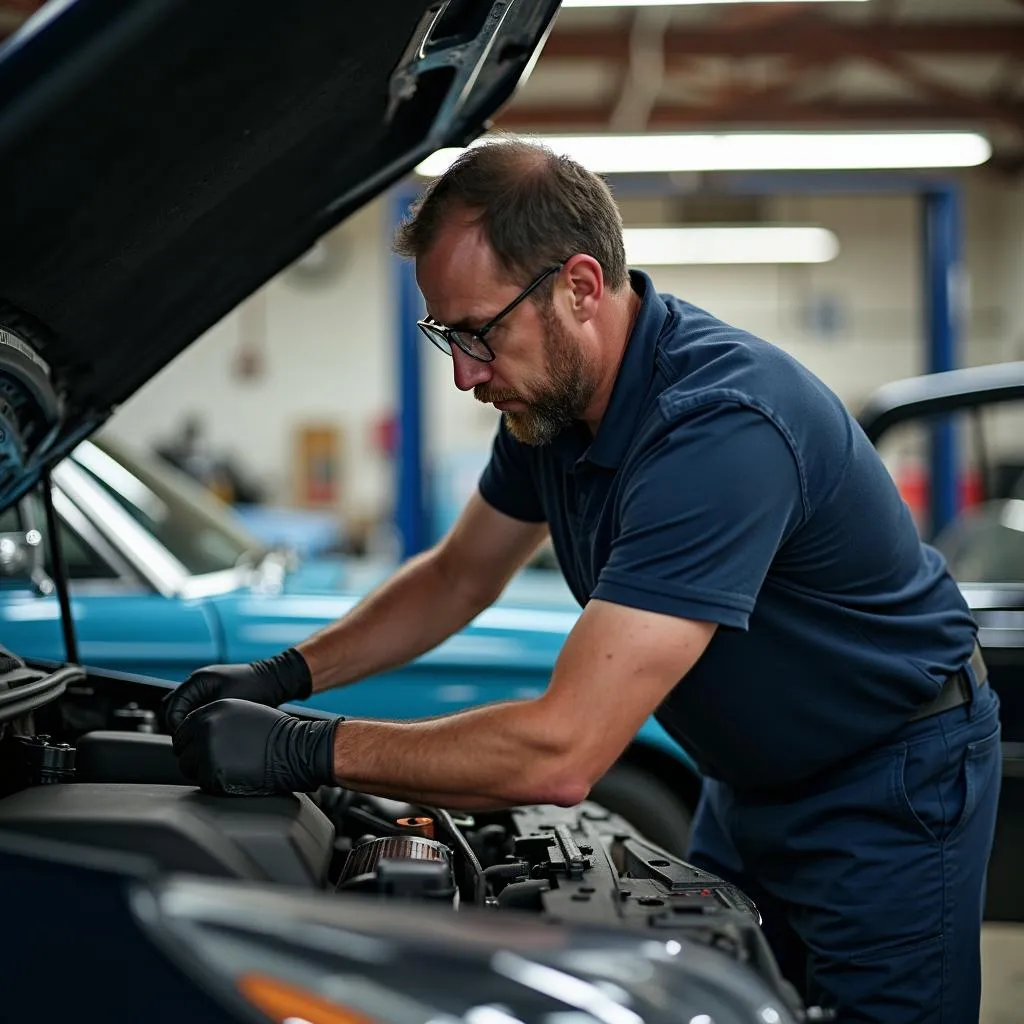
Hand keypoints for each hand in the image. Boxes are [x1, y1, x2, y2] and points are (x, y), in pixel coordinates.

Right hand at [162, 648, 311, 732]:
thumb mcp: (229, 703)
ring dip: (185, 724)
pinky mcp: (213, 696)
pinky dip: (196, 722)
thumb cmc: (255, 688)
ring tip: (195, 739)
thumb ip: (206, 714)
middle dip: (176, 725)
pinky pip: (195, 711)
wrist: (275, 680)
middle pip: (172, 707)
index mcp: (198, 680)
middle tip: (187, 741)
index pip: (171, 706)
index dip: (175, 724)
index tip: (185, 738)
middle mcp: (198, 683)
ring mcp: (205, 689)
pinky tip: (206, 734)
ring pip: (183, 710)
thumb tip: (188, 732)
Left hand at [172, 699, 339, 795]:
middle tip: (217, 760)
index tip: (202, 749)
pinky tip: (234, 775)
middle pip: (182, 750)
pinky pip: (203, 782)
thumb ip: (215, 719)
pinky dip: (215, 783)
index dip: (192, 742)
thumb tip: (196, 733)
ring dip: (203, 770)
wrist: (295, 749)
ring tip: (228, 767)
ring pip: (189, 768)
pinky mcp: (213, 773)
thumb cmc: (275, 732)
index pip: (182, 730)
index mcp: (211, 710)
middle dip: (195, 757)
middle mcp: (205, 727)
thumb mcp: (242, 712)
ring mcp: (207, 750)